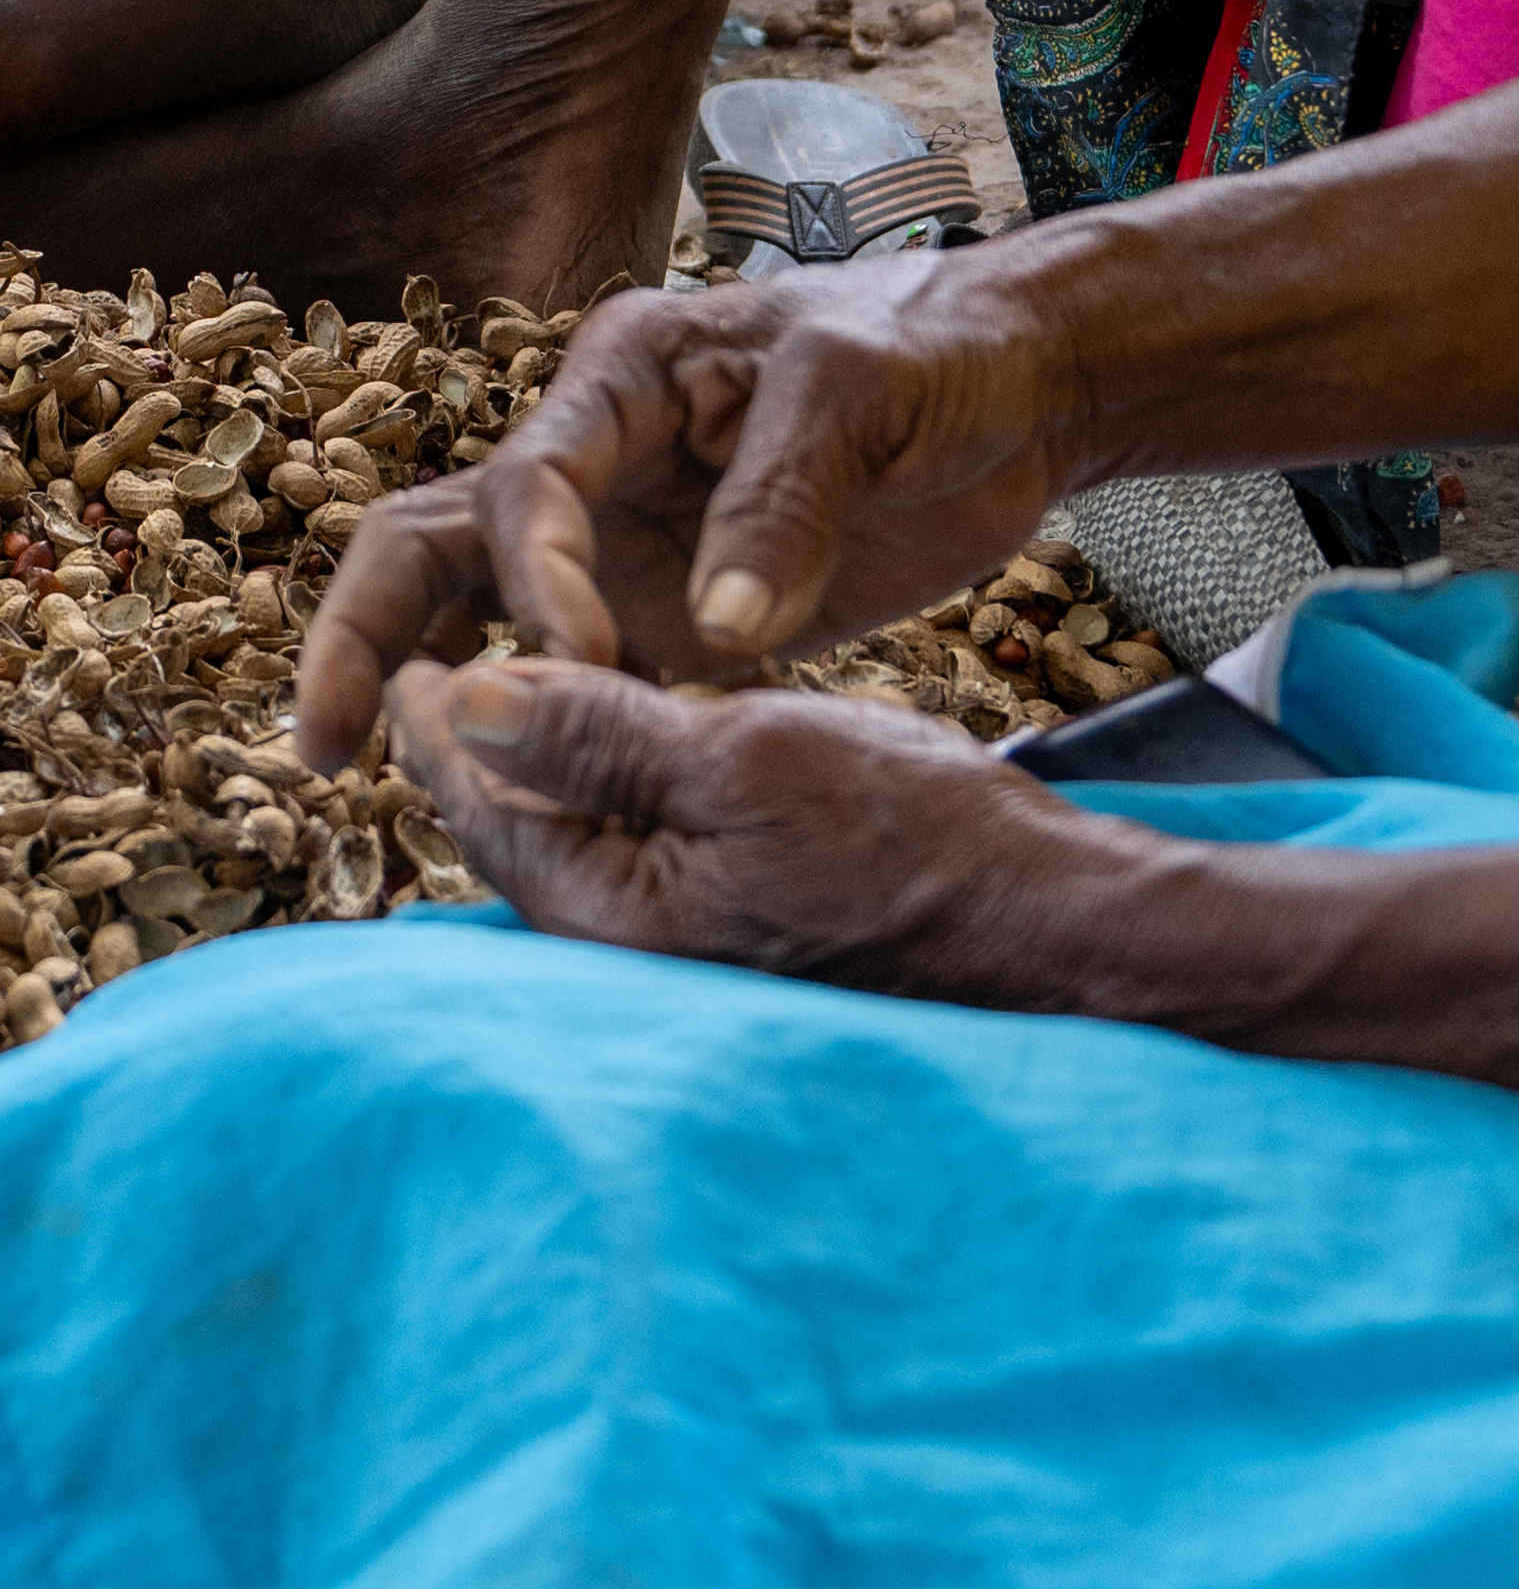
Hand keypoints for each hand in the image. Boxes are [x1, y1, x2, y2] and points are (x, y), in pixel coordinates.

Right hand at [292, 235, 1085, 768]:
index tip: (586, 666)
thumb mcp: (868, 393)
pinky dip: (542, 734)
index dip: (535, 580)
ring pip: (481, 615)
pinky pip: (579, 680)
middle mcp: (598, 456)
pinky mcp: (676, 612)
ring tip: (376, 790)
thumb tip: (720, 634)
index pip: (526, 485)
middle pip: (433, 539)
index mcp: (623, 375)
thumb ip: (787, 503)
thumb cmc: (942, 350)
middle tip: (329, 744)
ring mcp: (626, 541)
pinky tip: (520, 806)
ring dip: (428, 690)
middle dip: (367, 633)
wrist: (1023, 389)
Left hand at [385, 649, 1085, 993]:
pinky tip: (631, 737)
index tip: (409, 643)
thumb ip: (601, 735)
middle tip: (437, 660)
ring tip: (518, 687)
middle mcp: (627, 944)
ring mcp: (683, 942)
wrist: (1039, 921)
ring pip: (578, 836)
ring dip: (547, 760)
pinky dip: (617, 788)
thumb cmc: (908, 838)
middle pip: (516, 828)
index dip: (438, 712)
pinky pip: (640, 850)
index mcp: (607, 910)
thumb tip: (467, 698)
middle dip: (476, 746)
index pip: (481, 798)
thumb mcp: (746, 756)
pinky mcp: (733, 926)